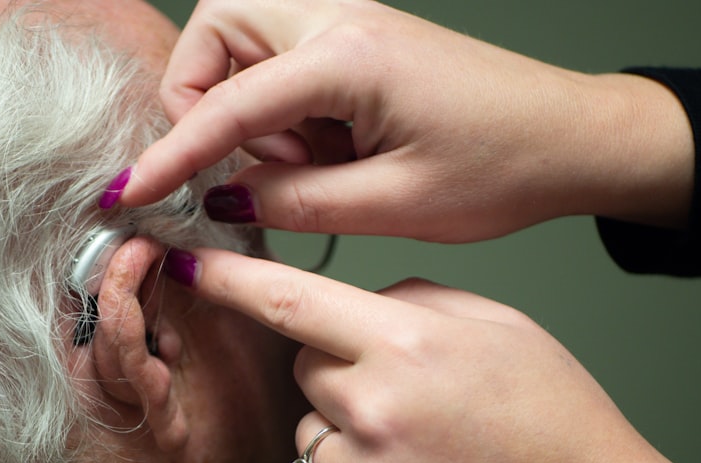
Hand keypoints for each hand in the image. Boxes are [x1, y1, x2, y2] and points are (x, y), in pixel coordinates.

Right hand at [117, 0, 693, 239]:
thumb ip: (294, 202)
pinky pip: (284, 68)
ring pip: (244, 48)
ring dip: (251, 113)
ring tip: (312, 169)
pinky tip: (331, 156)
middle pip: (216, 33)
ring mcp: (350, 26)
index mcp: (348, 55)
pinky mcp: (359, 46)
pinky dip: (285, 116)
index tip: (128, 191)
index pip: (226, 103)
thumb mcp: (391, 205)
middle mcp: (341, 19)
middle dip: (206, 101)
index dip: (171, 154)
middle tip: (251, 168)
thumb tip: (225, 198)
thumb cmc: (504, 166)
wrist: (572, 139)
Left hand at [165, 247, 700, 462]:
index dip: (231, 280)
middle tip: (406, 394)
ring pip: (314, 434)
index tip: (187, 263)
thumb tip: (361, 305)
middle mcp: (372, 412)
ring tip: (425, 452)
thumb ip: (416, 300)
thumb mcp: (502, 327)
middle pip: (303, 372)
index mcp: (407, 346)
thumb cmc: (560, 424)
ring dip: (349, 434)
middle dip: (337, 372)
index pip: (291, 302)